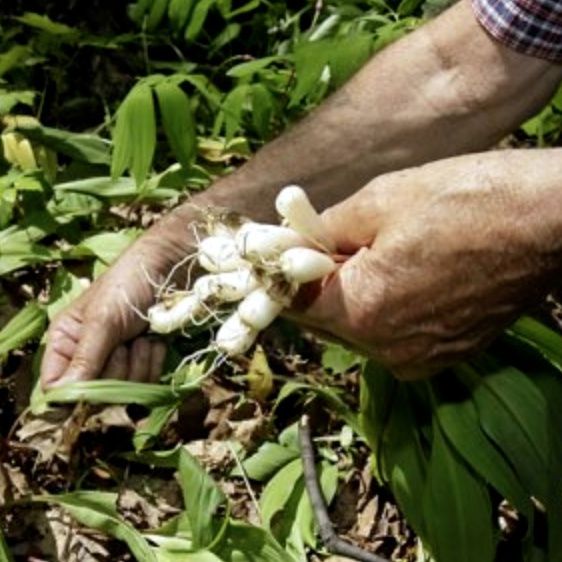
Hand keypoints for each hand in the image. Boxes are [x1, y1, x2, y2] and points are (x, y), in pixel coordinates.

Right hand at [40, 209, 195, 388]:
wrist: (170, 269)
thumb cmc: (129, 284)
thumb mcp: (103, 319)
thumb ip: (85, 357)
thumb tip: (62, 397)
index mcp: (65, 342)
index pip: (55, 387)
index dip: (73, 393)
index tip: (95, 382)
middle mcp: (87, 355)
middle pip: (93, 394)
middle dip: (115, 370)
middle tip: (124, 342)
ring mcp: (117, 360)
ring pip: (123, 391)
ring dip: (138, 365)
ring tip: (141, 337)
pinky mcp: (143, 361)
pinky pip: (146, 382)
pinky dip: (153, 363)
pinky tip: (154, 340)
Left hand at [296, 151, 561, 378]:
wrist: (551, 221)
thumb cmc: (467, 200)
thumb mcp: (379, 200)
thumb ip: (321, 230)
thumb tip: (291, 242)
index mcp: (365, 313)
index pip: (294, 305)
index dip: (283, 276)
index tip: (282, 252)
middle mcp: (388, 350)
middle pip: (325, 322)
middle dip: (317, 286)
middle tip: (325, 244)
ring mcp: (420, 358)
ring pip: (359, 330)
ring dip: (351, 297)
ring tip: (371, 253)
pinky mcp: (446, 355)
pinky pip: (392, 336)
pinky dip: (384, 310)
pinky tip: (403, 273)